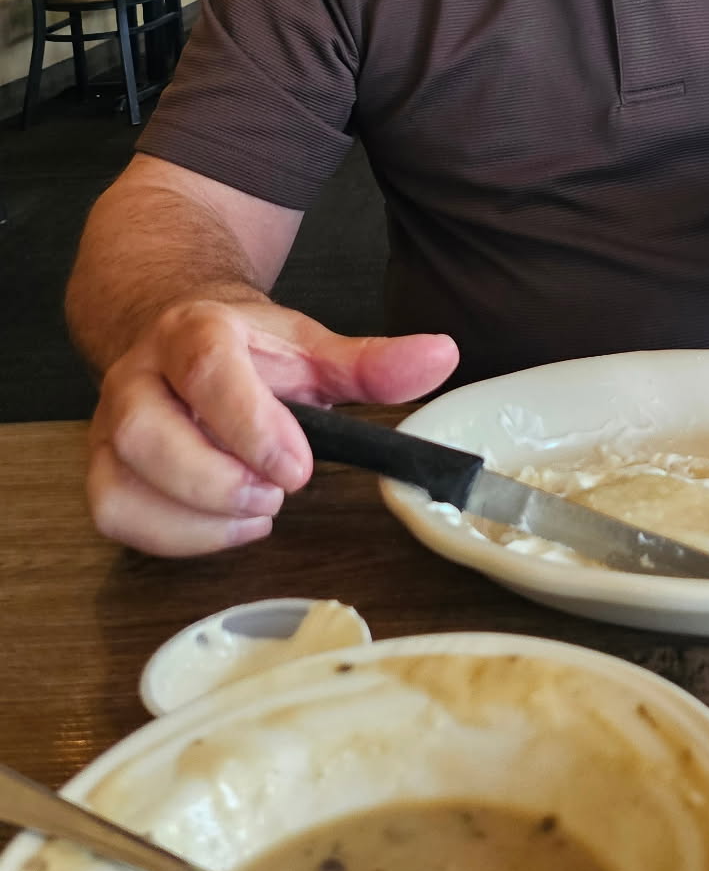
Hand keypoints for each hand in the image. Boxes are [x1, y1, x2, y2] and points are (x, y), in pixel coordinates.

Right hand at [87, 298, 458, 556]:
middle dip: (216, 480)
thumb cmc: (249, 352)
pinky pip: (114, 515)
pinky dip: (172, 537)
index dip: (250, 424)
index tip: (297, 469)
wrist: (175, 335)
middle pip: (149, 433)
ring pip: (121, 483)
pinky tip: (226, 527)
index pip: (208, 369)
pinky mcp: (103, 468)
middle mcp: (141, 375)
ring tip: (256, 512)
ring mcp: (112, 425)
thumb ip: (373, 363)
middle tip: (275, 495)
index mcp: (197, 333)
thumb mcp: (314, 350)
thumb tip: (442, 356)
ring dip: (194, 517)